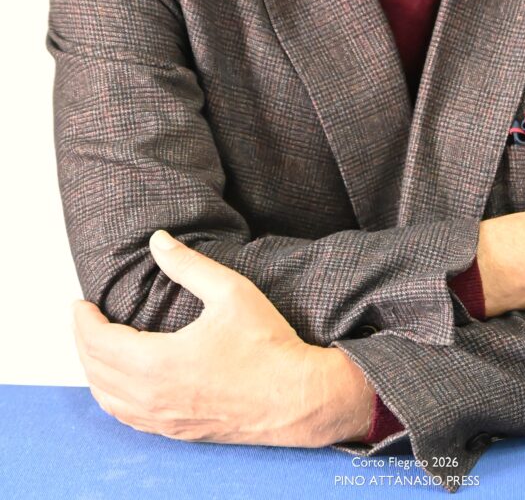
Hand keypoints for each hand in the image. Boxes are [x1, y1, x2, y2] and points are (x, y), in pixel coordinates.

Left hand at [72, 230, 366, 446]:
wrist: (297, 397)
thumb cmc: (267, 344)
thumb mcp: (230, 291)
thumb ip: (188, 264)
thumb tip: (158, 240)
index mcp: (158, 362)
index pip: (98, 342)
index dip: (83, 321)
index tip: (80, 302)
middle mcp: (153, 397)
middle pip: (95, 371)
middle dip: (82, 341)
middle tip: (83, 318)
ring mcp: (164, 419)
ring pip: (107, 399)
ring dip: (93, 371)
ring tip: (95, 346)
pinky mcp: (177, 431)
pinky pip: (127, 418)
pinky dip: (111, 397)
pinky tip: (120, 383)